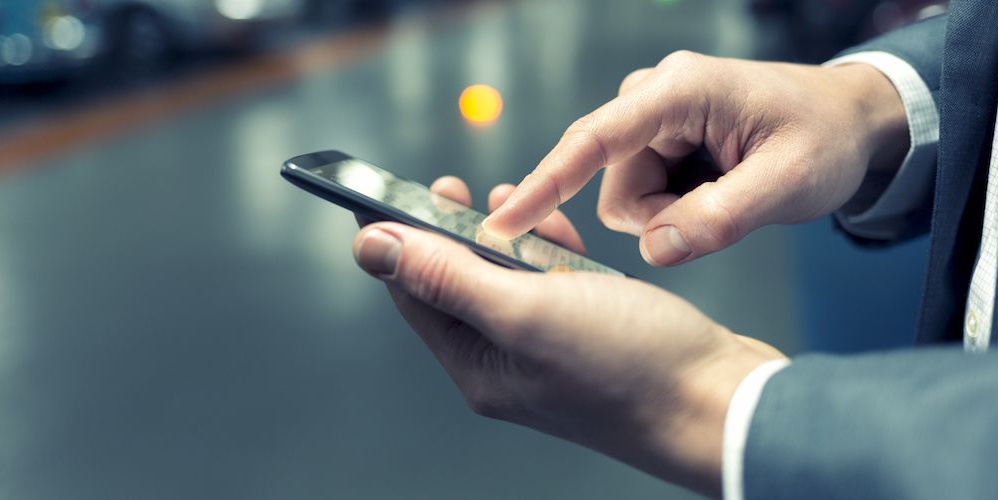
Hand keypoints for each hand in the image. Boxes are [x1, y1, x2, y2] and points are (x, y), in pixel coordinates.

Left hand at [353, 176, 784, 495]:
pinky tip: (556, 234)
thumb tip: (372, 249)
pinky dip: (548, 252)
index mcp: (479, 366)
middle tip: (450, 187)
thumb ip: (447, 277)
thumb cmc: (631, 367)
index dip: (397, 240)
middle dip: (452, 232)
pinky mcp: (588, 331)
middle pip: (458, 284)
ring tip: (505, 201)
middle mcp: (507, 361)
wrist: (721, 401)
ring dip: (502, 237)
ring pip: (507, 279)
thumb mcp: (525, 311)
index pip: (415, 294)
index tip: (386, 193)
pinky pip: (551, 284)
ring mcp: (549, 347)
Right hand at [482, 51, 908, 265]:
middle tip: (721, 211)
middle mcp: (654, 95)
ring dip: (669, 214)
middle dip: (659, 215)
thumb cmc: (824, 139)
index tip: (501, 222)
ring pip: (625, 194)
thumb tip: (657, 249)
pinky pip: (641, 192)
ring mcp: (652, 116)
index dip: (544, 183)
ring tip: (724, 195)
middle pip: (612, 183)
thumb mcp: (790, 183)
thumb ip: (721, 218)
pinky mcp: (656, 137)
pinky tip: (715, 188)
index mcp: (679, 92)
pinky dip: (674, 206)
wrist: (847, 121)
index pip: (593, 140)